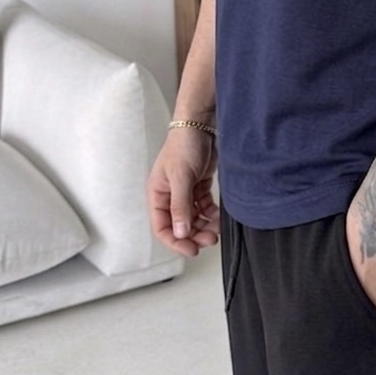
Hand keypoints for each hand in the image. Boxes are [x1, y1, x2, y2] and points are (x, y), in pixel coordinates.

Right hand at [146, 127, 220, 256]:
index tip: (192, 250)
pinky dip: (210, 214)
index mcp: (157, 194)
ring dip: (204, 226)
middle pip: (180, 225)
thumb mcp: (181, 177)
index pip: (162, 227)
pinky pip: (204, 207)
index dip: (176, 241)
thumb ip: (180, 206)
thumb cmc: (184, 145)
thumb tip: (180, 232)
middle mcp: (169, 195)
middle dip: (194, 235)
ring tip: (216, 230)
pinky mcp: (199, 186)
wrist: (201, 124)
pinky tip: (218, 216)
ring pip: (193, 218)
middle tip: (209, 240)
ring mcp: (185, 191)